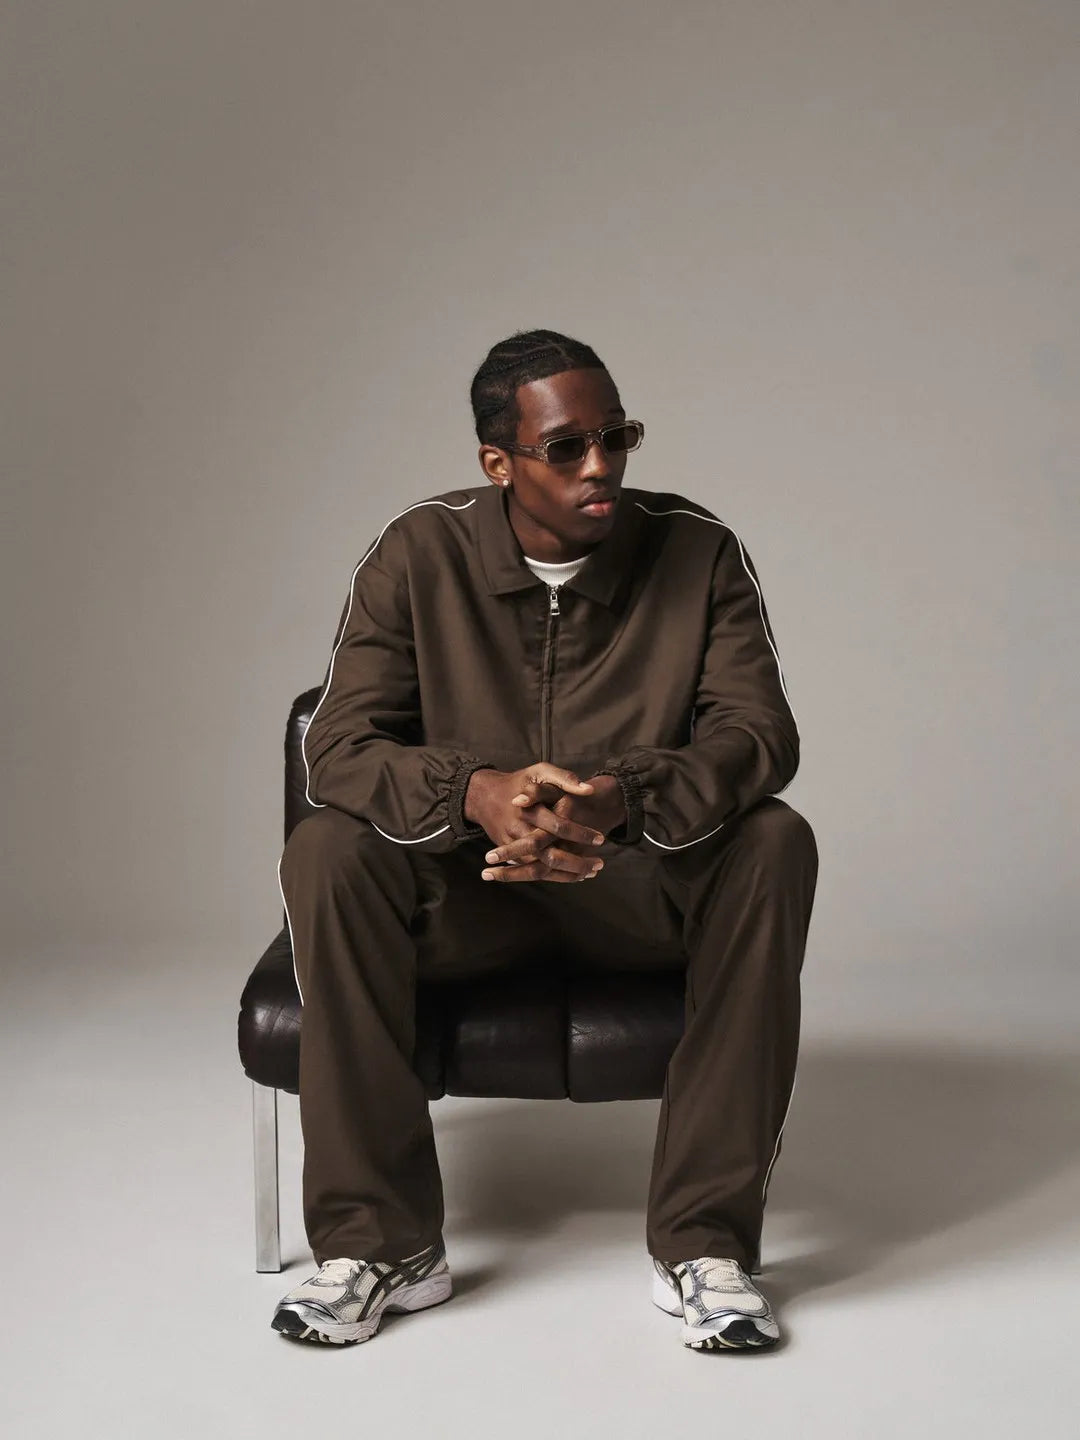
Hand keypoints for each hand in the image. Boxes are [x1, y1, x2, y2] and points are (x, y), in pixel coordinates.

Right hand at [464, 764, 606, 882]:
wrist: (484, 796)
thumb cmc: (519, 782)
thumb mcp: (540, 771)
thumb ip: (564, 778)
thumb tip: (588, 790)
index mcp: (530, 810)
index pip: (559, 826)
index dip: (580, 834)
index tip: (601, 838)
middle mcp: (520, 830)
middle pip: (550, 856)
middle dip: (577, 863)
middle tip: (599, 864)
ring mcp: (513, 845)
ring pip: (542, 869)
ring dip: (567, 875)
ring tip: (591, 872)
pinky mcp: (510, 854)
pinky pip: (532, 871)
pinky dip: (554, 876)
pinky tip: (574, 875)